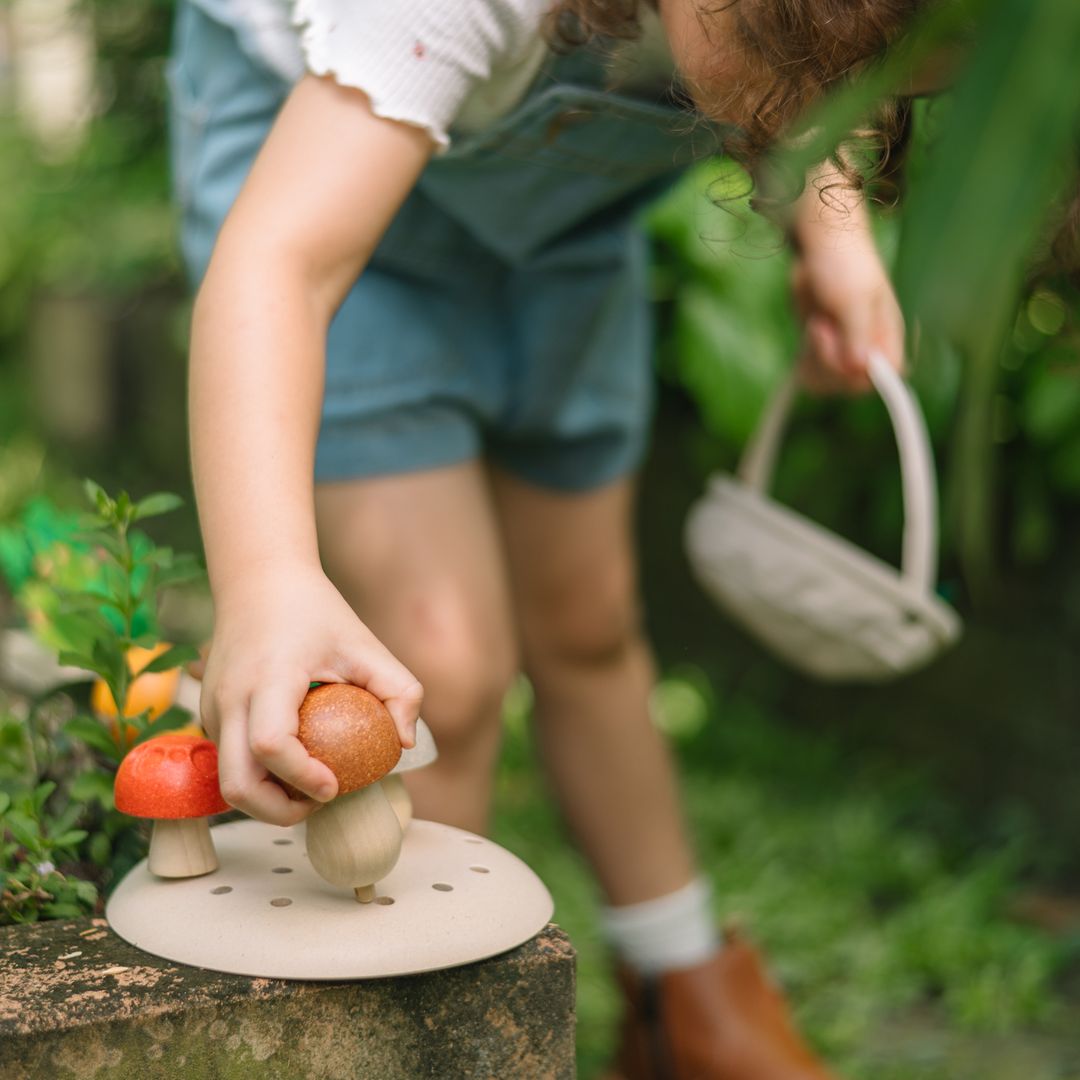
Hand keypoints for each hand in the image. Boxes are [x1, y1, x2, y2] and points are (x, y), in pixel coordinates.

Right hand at [200, 562, 422, 825]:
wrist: (259, 581)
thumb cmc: (317, 613)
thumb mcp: (366, 644)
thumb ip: (401, 691)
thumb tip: (403, 743)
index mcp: (269, 678)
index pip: (270, 744)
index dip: (300, 777)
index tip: (334, 786)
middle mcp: (229, 698)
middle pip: (236, 783)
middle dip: (278, 811)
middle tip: (320, 801)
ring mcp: (213, 709)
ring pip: (226, 781)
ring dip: (266, 799)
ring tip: (310, 786)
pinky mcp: (210, 715)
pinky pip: (228, 762)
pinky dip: (258, 778)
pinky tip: (294, 764)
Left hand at [789, 188, 904, 394]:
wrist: (819, 250)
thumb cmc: (845, 265)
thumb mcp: (853, 297)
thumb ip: (858, 332)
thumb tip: (859, 367)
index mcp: (888, 337)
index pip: (888, 378)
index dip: (865, 377)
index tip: (847, 360)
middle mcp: (868, 350)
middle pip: (851, 385)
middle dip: (830, 363)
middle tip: (822, 328)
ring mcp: (843, 353)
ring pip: (828, 384)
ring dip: (815, 359)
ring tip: (818, 325)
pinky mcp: (821, 352)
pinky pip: (812, 375)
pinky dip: (805, 361)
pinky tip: (809, 335)